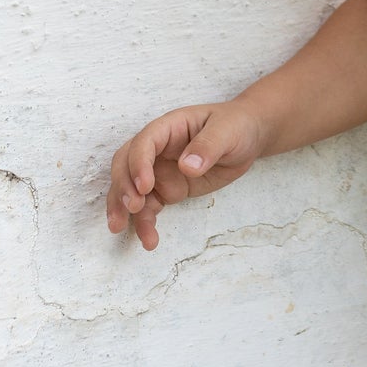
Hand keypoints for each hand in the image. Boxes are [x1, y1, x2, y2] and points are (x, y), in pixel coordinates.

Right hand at [104, 101, 265, 249]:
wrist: (247, 138)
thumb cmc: (236, 126)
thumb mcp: (227, 131)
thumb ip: (208, 146)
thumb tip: (187, 166)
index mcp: (170, 127)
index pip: (145, 142)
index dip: (139, 163)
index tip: (145, 186)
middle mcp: (158, 148)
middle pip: (125, 164)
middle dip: (123, 185)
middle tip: (132, 207)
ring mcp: (159, 170)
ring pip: (130, 188)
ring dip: (122, 208)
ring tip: (119, 228)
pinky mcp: (166, 189)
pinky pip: (148, 207)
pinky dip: (144, 223)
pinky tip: (148, 240)